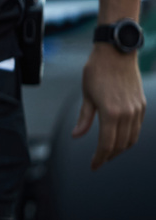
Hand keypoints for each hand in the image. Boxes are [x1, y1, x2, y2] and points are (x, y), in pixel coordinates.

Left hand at [73, 45, 146, 169]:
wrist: (116, 53)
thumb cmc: (97, 71)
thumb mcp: (86, 95)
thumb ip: (84, 118)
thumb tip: (77, 136)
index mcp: (110, 113)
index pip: (106, 145)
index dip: (99, 158)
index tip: (93, 166)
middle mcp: (127, 114)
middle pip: (120, 145)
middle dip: (109, 156)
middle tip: (99, 161)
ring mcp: (137, 110)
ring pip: (131, 139)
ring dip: (120, 148)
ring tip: (108, 152)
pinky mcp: (142, 105)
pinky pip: (137, 128)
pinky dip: (129, 137)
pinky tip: (119, 137)